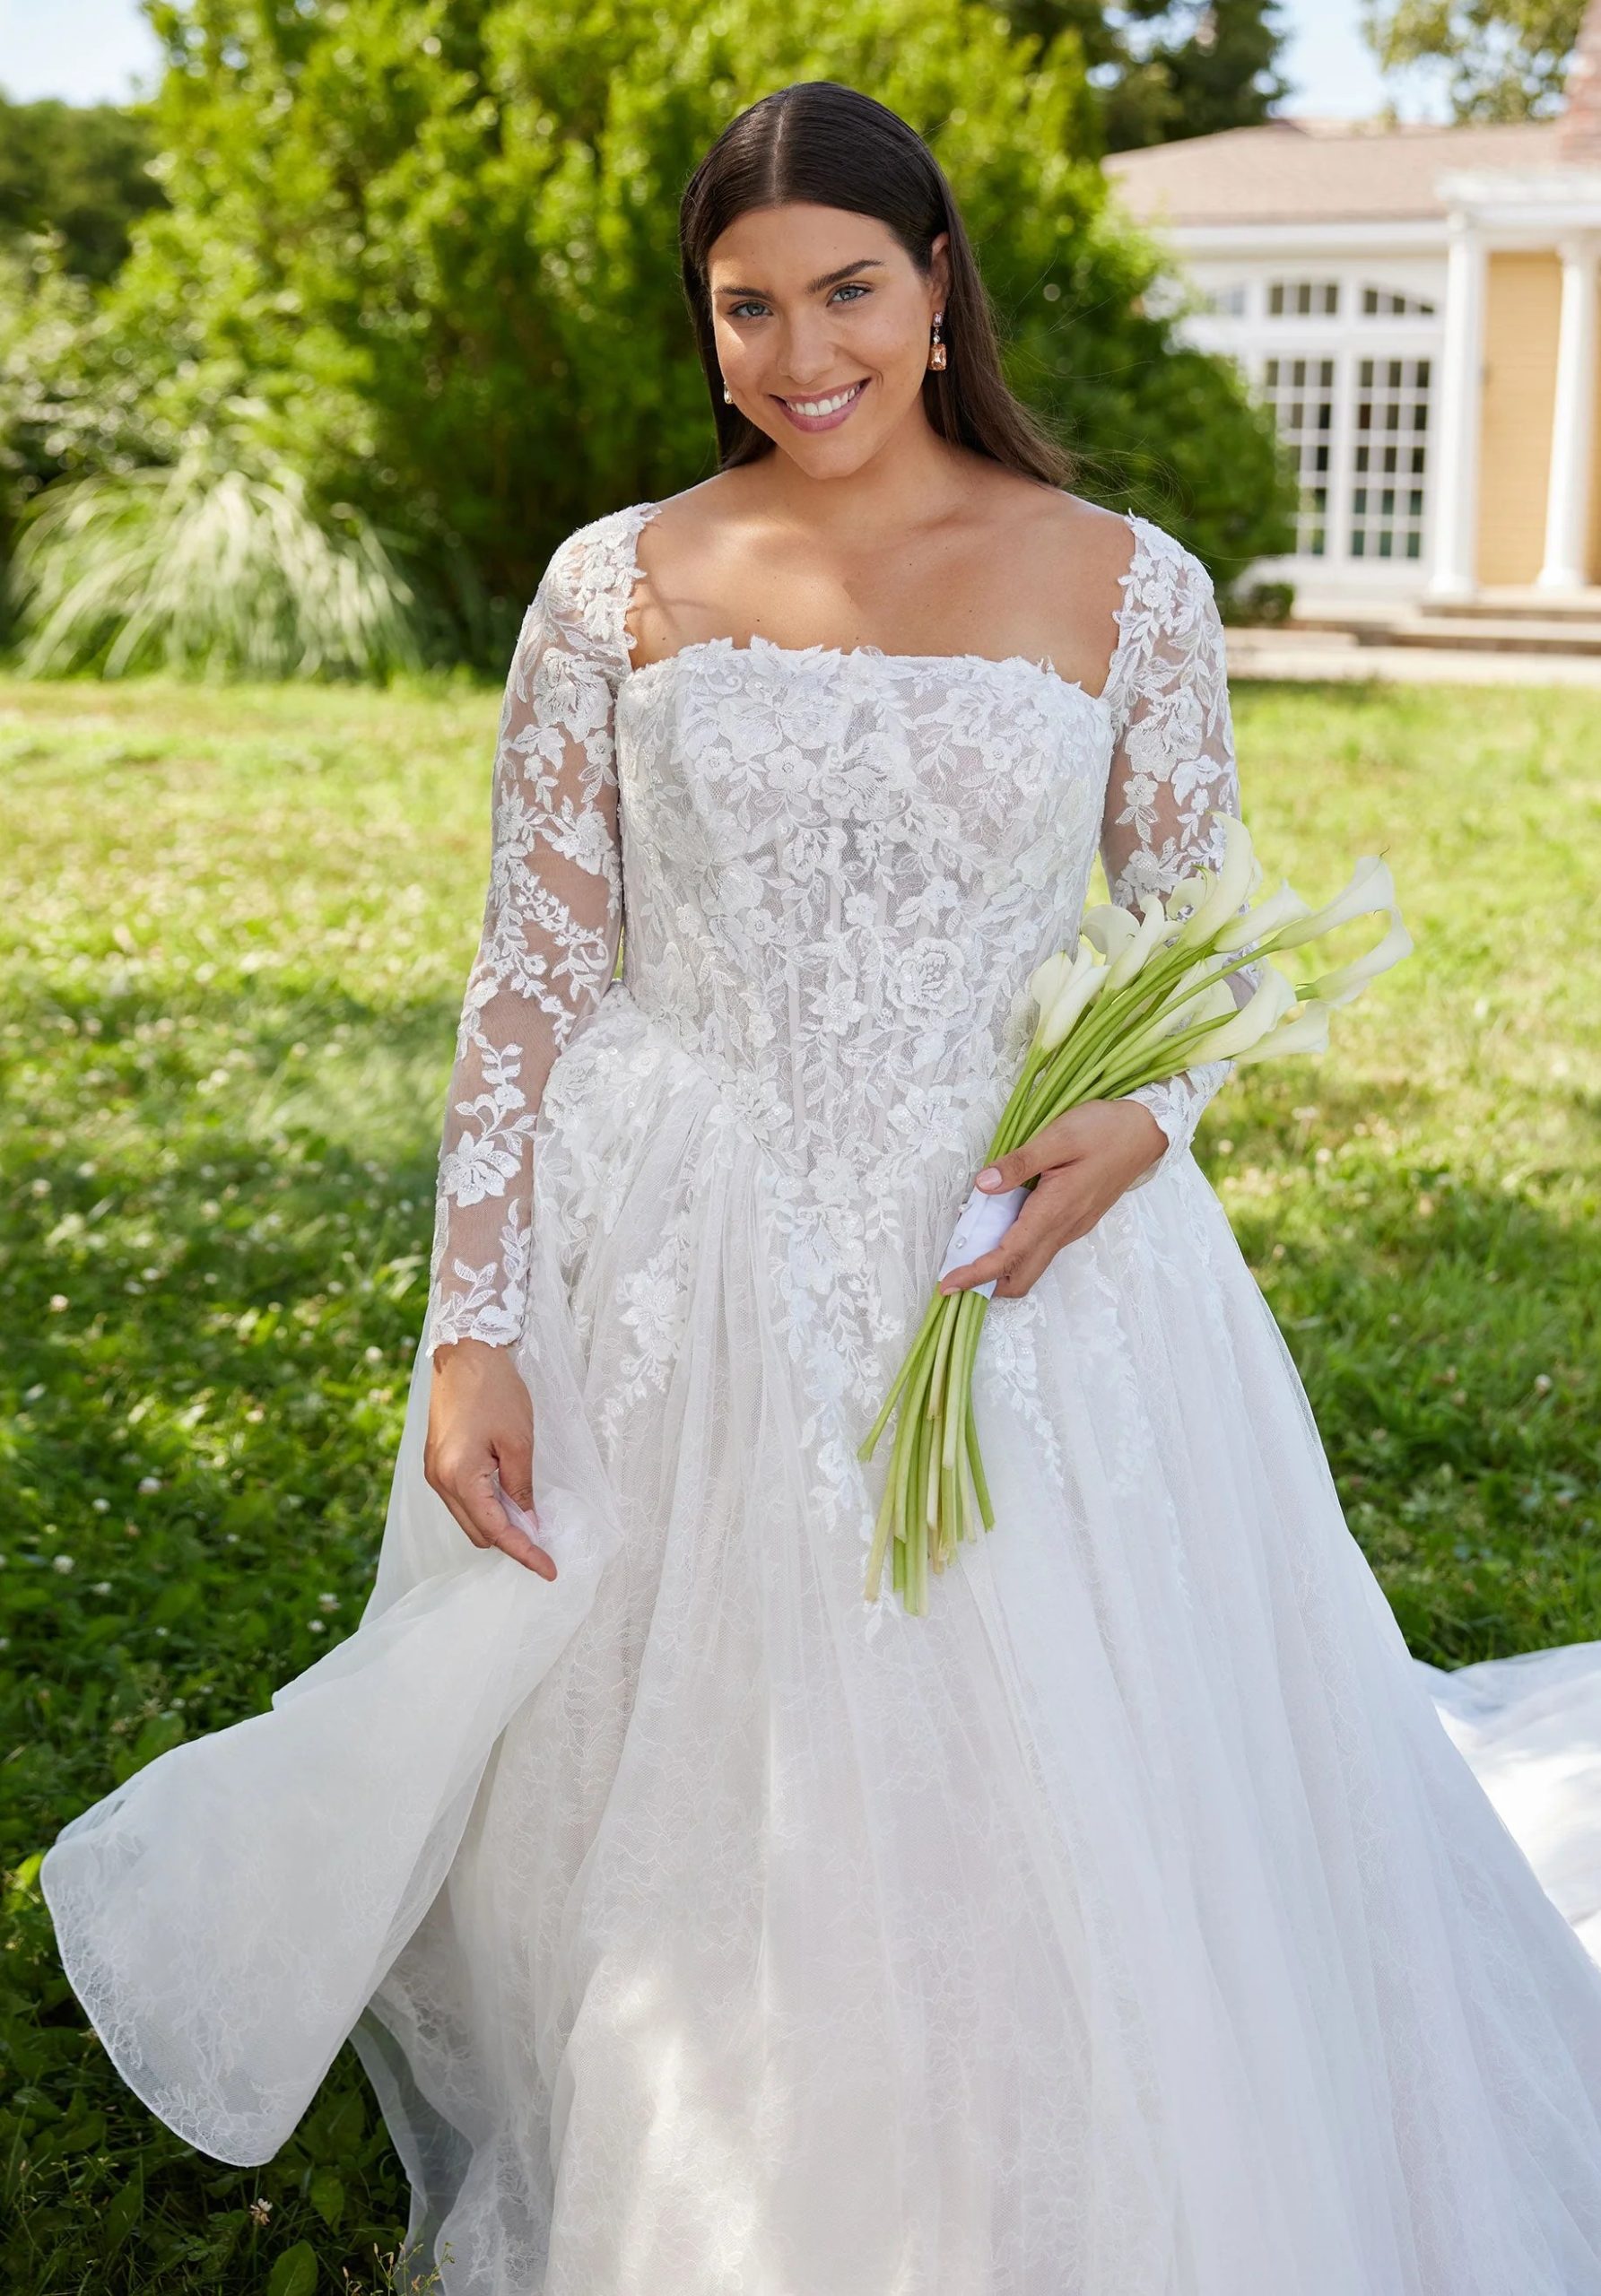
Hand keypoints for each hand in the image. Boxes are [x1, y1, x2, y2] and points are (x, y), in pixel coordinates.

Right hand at [424, 1337, 557, 1577]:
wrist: (465, 1353)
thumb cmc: (495, 1391)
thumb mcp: (519, 1441)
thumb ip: (522, 1487)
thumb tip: (529, 1522)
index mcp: (459, 1477)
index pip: (496, 1531)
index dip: (525, 1553)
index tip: (549, 1570)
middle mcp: (439, 1481)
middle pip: (479, 1533)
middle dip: (511, 1541)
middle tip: (546, 1540)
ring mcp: (433, 1473)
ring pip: (469, 1518)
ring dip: (497, 1523)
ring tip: (530, 1516)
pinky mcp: (436, 1463)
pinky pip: (462, 1500)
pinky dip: (485, 1505)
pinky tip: (508, 1496)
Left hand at [936, 1099, 1166, 1298]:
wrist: (1146, 1131)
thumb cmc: (1104, 1129)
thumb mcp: (1058, 1137)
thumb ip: (1019, 1163)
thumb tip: (983, 1185)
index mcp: (1055, 1209)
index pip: (1009, 1255)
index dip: (976, 1273)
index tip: (948, 1284)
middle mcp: (1064, 1227)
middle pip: (1023, 1276)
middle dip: (987, 1284)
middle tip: (955, 1275)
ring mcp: (1073, 1227)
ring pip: (1033, 1264)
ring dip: (1002, 1269)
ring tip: (970, 1251)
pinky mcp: (1077, 1220)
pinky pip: (1043, 1248)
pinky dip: (1018, 1251)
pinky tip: (1002, 1227)